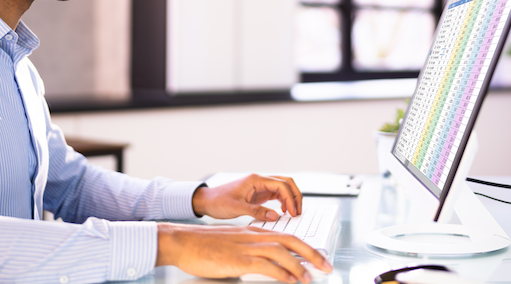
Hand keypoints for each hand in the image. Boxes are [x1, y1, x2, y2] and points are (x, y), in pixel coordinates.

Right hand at [156, 223, 331, 282]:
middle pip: (291, 240)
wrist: (183, 241)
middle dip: (312, 254)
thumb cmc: (203, 245)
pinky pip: (266, 265)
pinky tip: (290, 281)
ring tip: (311, 277)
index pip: (287, 236)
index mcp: (254, 232)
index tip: (318, 258)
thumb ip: (250, 251)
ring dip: (300, 265)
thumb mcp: (232, 245)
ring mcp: (246, 246)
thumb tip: (263, 266)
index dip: (306, 247)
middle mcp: (254, 236)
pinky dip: (281, 273)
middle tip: (327, 266)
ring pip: (282, 251)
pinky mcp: (238, 259)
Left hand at [192, 174, 301, 220]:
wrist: (208, 201)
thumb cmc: (218, 201)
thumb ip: (256, 211)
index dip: (290, 198)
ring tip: (294, 213)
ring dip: (291, 198)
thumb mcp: (236, 208)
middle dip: (295, 195)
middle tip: (298, 211)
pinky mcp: (259, 194)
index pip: (280, 184)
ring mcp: (260, 187)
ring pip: (283, 188)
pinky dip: (284, 202)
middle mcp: (260, 181)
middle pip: (286, 182)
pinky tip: (284, 212)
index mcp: (255, 180)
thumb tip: (275, 215)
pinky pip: (277, 195)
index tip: (292, 212)